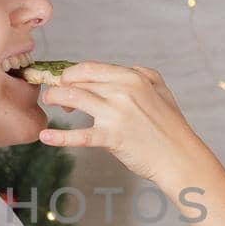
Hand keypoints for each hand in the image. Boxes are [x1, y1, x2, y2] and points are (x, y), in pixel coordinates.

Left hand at [38, 62, 205, 188]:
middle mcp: (122, 91)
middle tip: (55, 95)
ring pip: (73, 97)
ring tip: (49, 104)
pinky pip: (78, 136)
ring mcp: (116, 114)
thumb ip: (143, 75)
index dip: (72, 73)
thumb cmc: (171, 127)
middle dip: (61, 84)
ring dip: (55, 98)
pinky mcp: (111, 138)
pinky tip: (45, 136)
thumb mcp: (161, 91)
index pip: (90, 68)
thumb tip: (126, 69)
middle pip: (78, 80)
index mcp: (132, 78)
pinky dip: (59, 136)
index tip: (64, 80)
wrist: (179, 157)